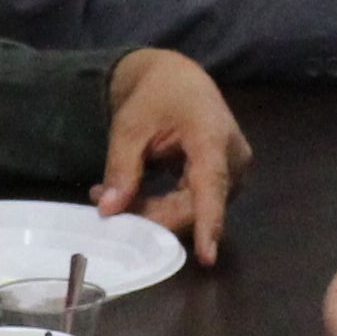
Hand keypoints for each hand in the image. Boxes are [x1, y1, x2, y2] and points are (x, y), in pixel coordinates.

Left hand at [97, 48, 247, 263]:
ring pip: (192, 211)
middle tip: (103, 201)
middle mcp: (233, 159)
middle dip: (150, 215)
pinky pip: (194, 205)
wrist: (179, 78)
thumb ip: (121, 168)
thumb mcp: (129, 126)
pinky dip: (163, 206)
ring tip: (111, 194)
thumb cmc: (156, 95)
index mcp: (212, 137)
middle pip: (194, 207)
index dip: (209, 223)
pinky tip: (134, 195)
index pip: (211, 186)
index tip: (207, 257)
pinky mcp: (225, 181)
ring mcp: (233, 172)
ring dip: (153, 212)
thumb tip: (109, 210)